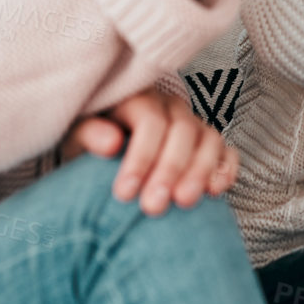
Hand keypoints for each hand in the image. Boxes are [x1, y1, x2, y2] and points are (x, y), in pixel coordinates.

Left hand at [63, 90, 238, 214]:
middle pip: (183, 131)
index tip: (125, 194)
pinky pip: (226, 150)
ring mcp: (194, 123)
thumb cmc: (90, 137)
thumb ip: (90, 134)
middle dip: (170, 169)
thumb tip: (111, 143)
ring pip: (209, 139)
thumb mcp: (77, 133)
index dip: (140, 157)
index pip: (150, 121)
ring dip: (200, 171)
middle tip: (154, 206)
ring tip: (185, 202)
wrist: (107, 141)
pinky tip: (216, 191)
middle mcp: (171, 106)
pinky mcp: (208, 143)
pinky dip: (225, 168)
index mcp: (138, 97)